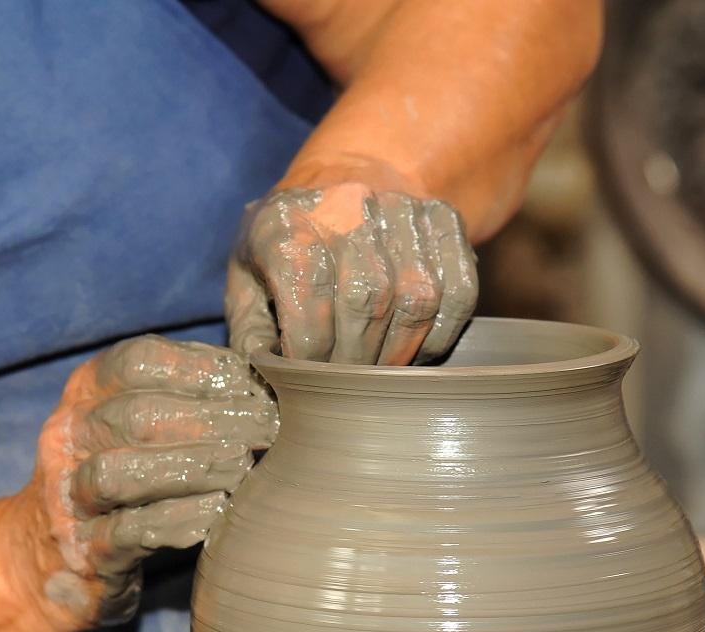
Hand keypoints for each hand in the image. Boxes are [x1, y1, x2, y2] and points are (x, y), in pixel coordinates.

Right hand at [17, 335, 277, 629]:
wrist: (47, 560)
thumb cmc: (119, 477)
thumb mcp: (134, 423)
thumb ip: (187, 390)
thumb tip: (260, 366)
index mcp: (85, 393)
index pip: (137, 362)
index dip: (200, 369)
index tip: (252, 384)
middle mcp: (67, 438)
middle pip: (135, 416)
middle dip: (211, 419)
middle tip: (267, 429)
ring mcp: (67, 498)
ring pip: (119, 475)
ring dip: (189, 468)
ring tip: (242, 469)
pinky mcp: (82, 552)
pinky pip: (126, 533)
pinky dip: (175, 521)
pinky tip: (217, 512)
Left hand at [226, 180, 478, 364]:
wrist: (345, 175)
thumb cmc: (289, 238)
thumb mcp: (246, 273)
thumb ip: (248, 327)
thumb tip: (265, 376)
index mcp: (288, 225)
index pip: (309, 304)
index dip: (309, 355)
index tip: (307, 378)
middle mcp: (348, 208)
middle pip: (365, 301)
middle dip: (356, 359)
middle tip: (346, 382)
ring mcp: (402, 209)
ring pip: (417, 298)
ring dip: (400, 351)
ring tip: (380, 372)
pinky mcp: (444, 219)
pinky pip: (458, 291)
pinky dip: (440, 332)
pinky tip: (417, 349)